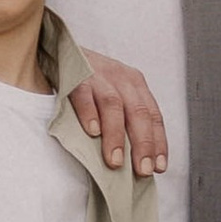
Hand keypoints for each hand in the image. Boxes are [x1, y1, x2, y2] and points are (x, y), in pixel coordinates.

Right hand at [69, 49, 167, 176]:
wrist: (61, 51)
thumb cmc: (92, 81)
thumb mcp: (115, 93)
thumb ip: (126, 119)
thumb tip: (136, 159)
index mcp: (135, 84)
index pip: (153, 115)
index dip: (158, 142)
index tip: (159, 167)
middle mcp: (121, 78)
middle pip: (137, 112)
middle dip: (142, 144)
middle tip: (142, 170)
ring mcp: (98, 76)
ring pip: (113, 106)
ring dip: (116, 136)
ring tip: (115, 161)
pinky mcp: (75, 76)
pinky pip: (84, 96)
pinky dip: (89, 114)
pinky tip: (92, 132)